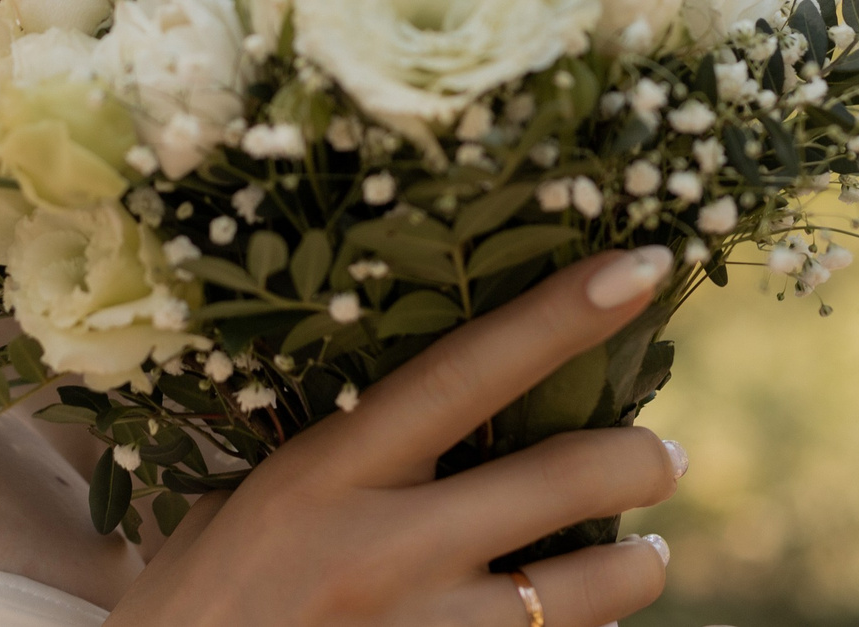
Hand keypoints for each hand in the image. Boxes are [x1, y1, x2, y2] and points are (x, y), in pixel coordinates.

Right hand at [103, 244, 683, 626]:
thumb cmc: (191, 614)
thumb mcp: (238, 514)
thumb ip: (332, 464)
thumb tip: (433, 405)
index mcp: (324, 477)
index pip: (463, 372)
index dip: (557, 316)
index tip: (640, 266)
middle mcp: (383, 553)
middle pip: (561, 480)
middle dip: (641, 458)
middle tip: (667, 454)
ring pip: (589, 593)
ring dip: (636, 568)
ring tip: (642, 558)